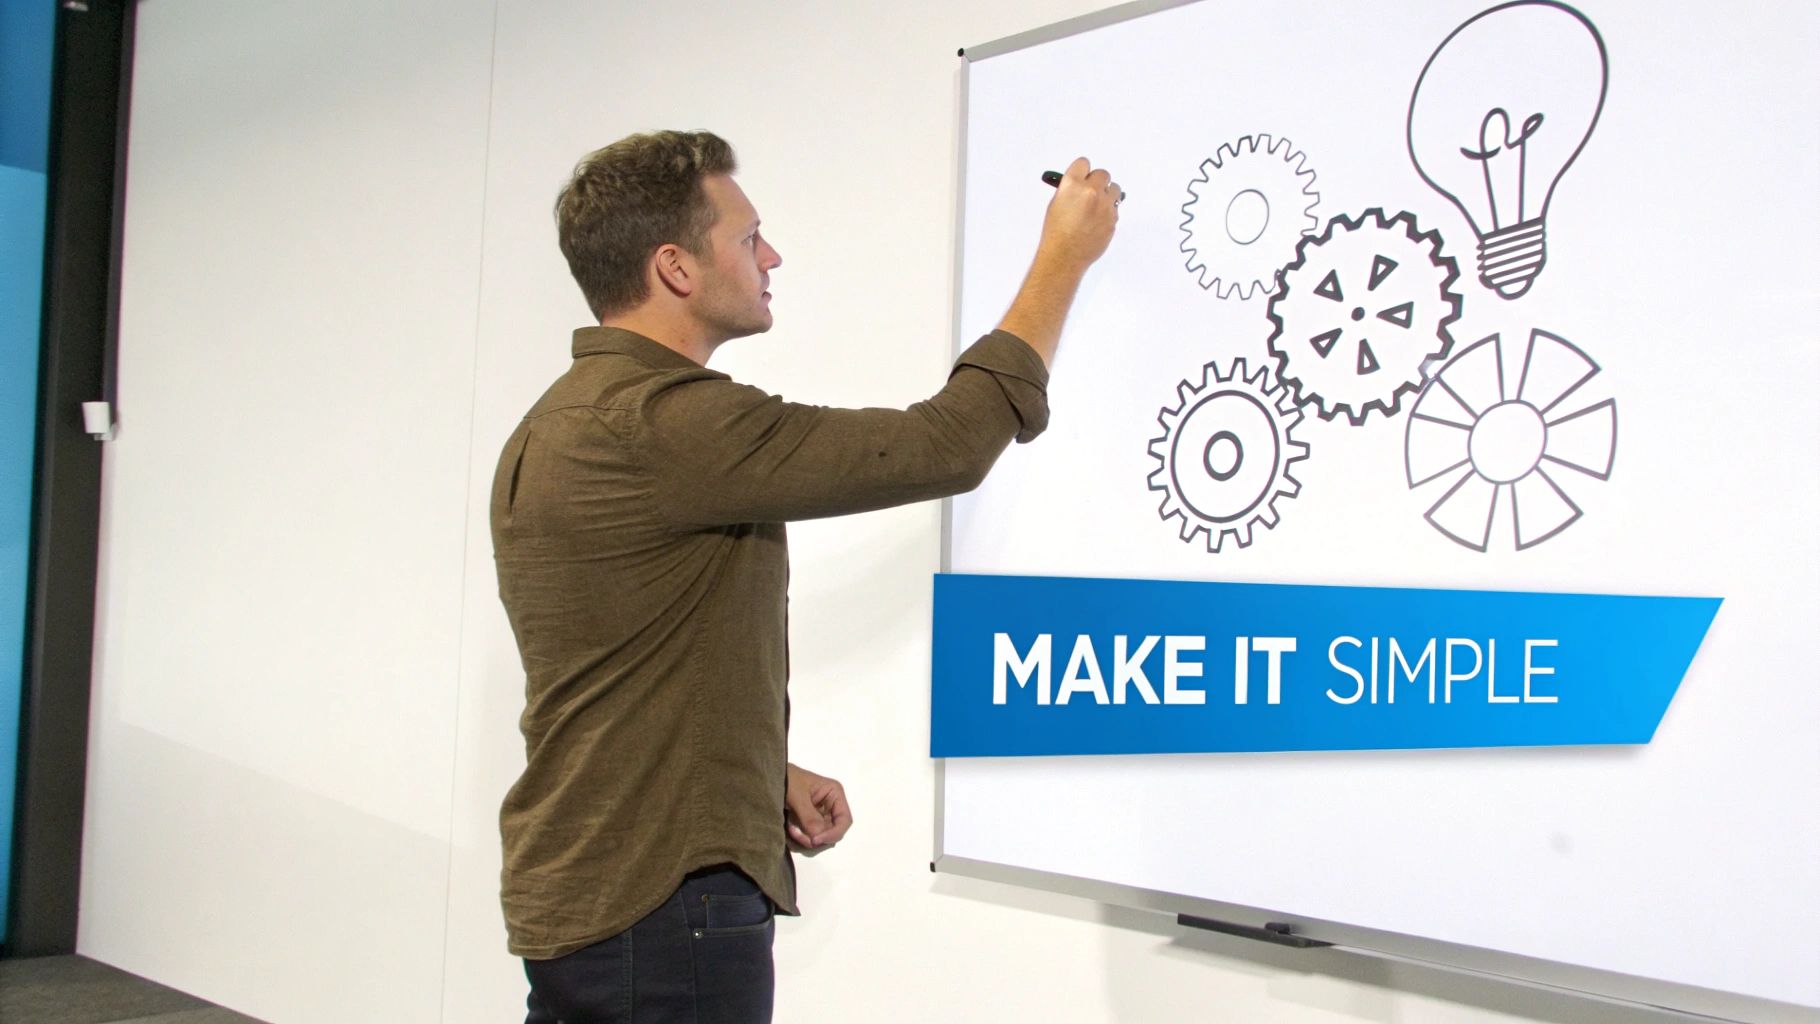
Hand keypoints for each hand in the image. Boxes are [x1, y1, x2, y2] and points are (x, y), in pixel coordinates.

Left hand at [785, 762, 851, 853]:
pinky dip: (798, 836)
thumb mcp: (797, 797)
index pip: (844, 820)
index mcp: (834, 794)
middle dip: (814, 837)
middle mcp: (830, 805)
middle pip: (831, 832)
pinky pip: (808, 835)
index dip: (833, 834)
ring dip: (804, 837)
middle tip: (796, 835)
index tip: (815, 840)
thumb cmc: (786, 779)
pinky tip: (789, 827)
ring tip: (790, 828)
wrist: (768, 776)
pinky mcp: (808, 820)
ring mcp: (819, 814)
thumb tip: (818, 838)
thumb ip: (809, 817)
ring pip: (819, 836)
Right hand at [1035, 156, 1120, 273]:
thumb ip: (1070, 189)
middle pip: (1102, 174)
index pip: (1083, 163)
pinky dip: (1108, 211)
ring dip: (1107, 194)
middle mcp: (1091, 191)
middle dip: (1097, 181)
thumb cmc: (1056, 233)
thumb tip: (1081, 184)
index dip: (1082, 171)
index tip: (1081, 175)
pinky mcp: (1113, 218)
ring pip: (1114, 188)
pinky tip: (1097, 220)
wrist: (1064, 256)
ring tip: (1096, 206)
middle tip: (1090, 191)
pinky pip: (1115, 207)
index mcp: (1072, 184)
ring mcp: (1105, 205)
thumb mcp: (1056, 203)